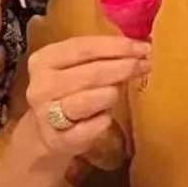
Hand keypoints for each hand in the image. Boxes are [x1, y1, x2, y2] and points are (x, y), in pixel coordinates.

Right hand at [25, 35, 150, 159]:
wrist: (46, 132)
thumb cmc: (70, 90)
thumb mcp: (77, 67)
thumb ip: (101, 54)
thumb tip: (141, 45)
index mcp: (44, 60)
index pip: (84, 47)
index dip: (116, 46)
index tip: (143, 47)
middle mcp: (41, 86)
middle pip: (90, 73)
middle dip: (123, 68)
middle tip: (146, 65)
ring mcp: (46, 115)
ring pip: (88, 100)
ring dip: (111, 94)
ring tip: (120, 91)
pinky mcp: (58, 140)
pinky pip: (90, 128)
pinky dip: (103, 122)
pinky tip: (107, 118)